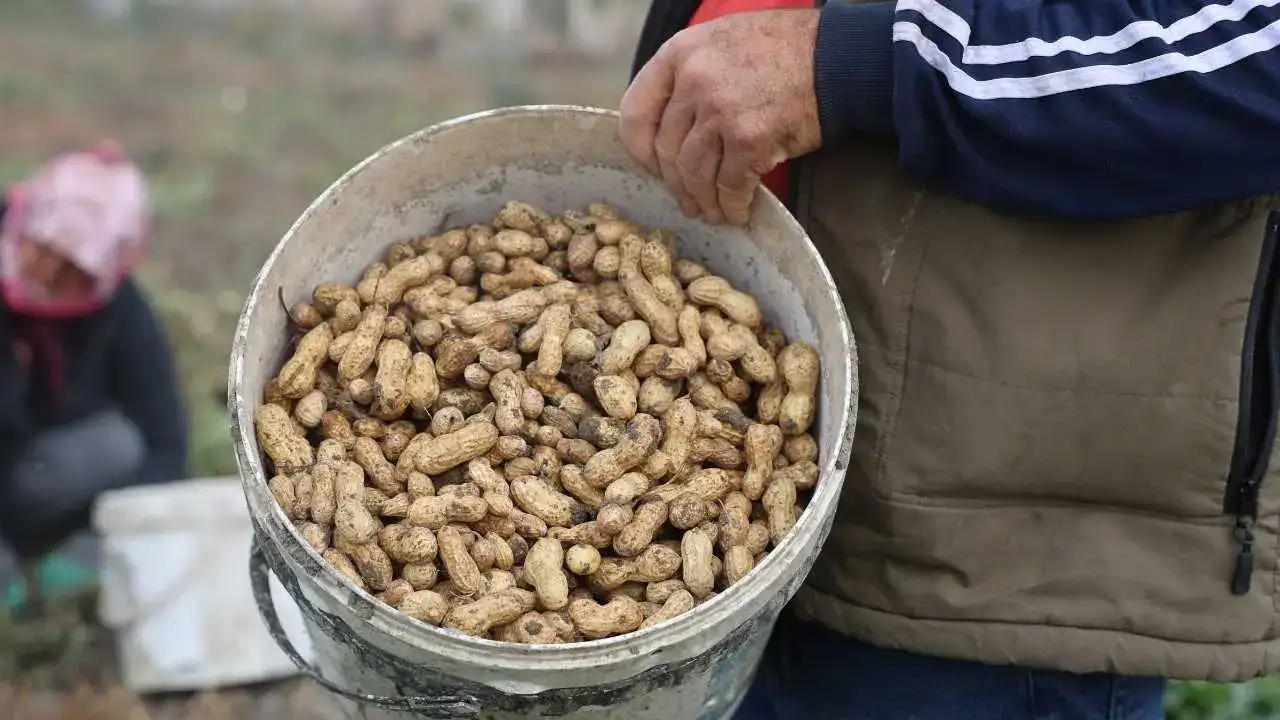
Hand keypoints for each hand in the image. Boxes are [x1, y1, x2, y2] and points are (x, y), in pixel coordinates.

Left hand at [619, 9, 822, 225]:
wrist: (838, 55)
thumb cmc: (785, 49)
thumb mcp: (722, 41)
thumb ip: (690, 74)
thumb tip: (671, 124)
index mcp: (680, 53)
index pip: (636, 111)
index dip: (640, 149)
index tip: (653, 167)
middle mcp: (693, 81)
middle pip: (667, 150)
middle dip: (677, 184)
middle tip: (688, 200)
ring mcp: (720, 111)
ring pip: (695, 173)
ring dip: (703, 200)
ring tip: (712, 212)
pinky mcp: (750, 140)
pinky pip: (730, 186)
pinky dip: (732, 206)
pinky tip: (738, 212)